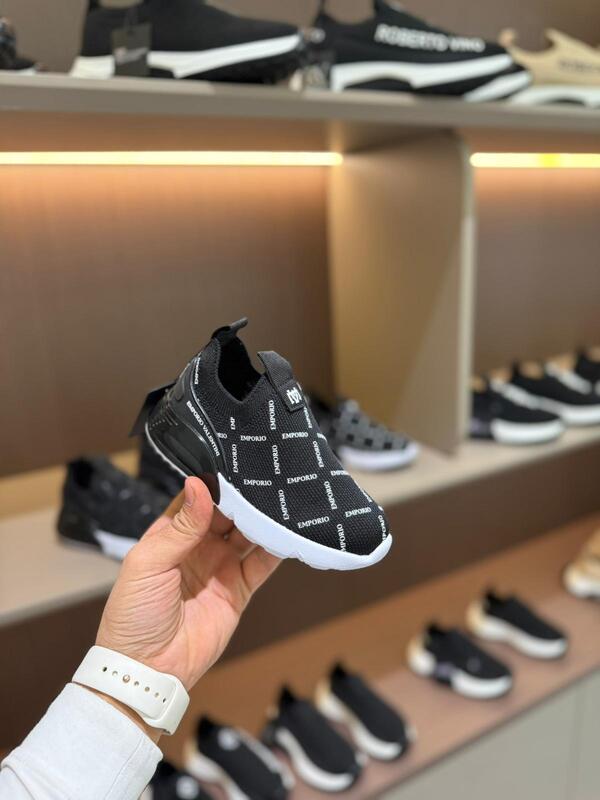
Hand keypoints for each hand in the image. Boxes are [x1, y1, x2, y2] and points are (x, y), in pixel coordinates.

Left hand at [91, 478, 280, 737]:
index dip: (216, 481)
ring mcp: (221, 567)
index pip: (198, 498)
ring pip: (248, 533)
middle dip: (245, 495)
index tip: (237, 459)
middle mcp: (198, 546)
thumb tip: (200, 483)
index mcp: (170, 533)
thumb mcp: (149, 563)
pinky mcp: (240, 590)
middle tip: (267, 473)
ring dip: (263, 518)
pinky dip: (276, 547)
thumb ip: (180, 526)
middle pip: (228, 512)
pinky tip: (288, 529)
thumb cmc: (134, 614)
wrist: (148, 671)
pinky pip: (262, 563)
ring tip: (284, 496)